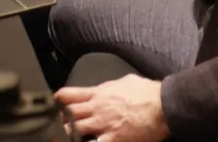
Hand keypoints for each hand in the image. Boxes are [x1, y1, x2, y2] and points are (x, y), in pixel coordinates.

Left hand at [56, 75, 170, 141]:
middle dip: (60, 120)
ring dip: (68, 134)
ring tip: (63, 137)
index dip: (59, 99)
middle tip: (55, 124)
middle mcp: (97, 109)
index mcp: (100, 93)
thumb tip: (106, 88)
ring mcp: (103, 125)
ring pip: (74, 131)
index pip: (71, 95)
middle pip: (68, 114)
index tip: (53, 103)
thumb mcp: (126, 81)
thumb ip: (111, 86)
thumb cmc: (148, 92)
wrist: (164, 105)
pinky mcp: (113, 140)